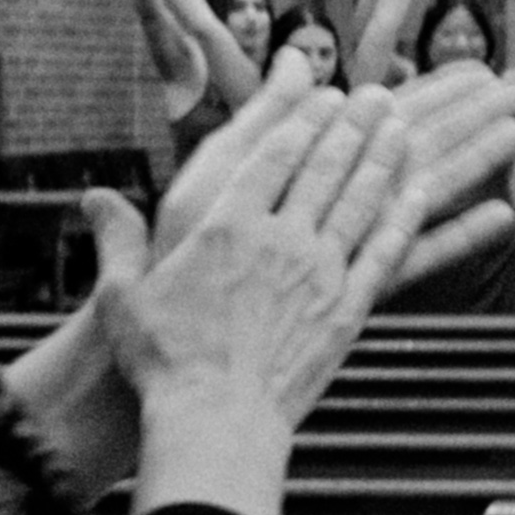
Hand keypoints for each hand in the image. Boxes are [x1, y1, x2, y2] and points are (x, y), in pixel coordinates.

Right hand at [99, 78, 514, 514]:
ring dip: (384, 158)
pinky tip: (420, 191)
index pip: (272, 155)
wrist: (216, 421)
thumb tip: (93, 198)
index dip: (302, 118)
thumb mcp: (123, 297)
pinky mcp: (349, 307)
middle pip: (324, 167)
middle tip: (377, 95)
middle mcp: (278, 239)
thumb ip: (117, 240)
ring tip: (402, 127)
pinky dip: (403, 216)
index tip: (324, 93)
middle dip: (353, 124)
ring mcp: (319, 271)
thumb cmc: (163, 364)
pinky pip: (385, 250)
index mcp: (224, 226)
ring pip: (359, 200)